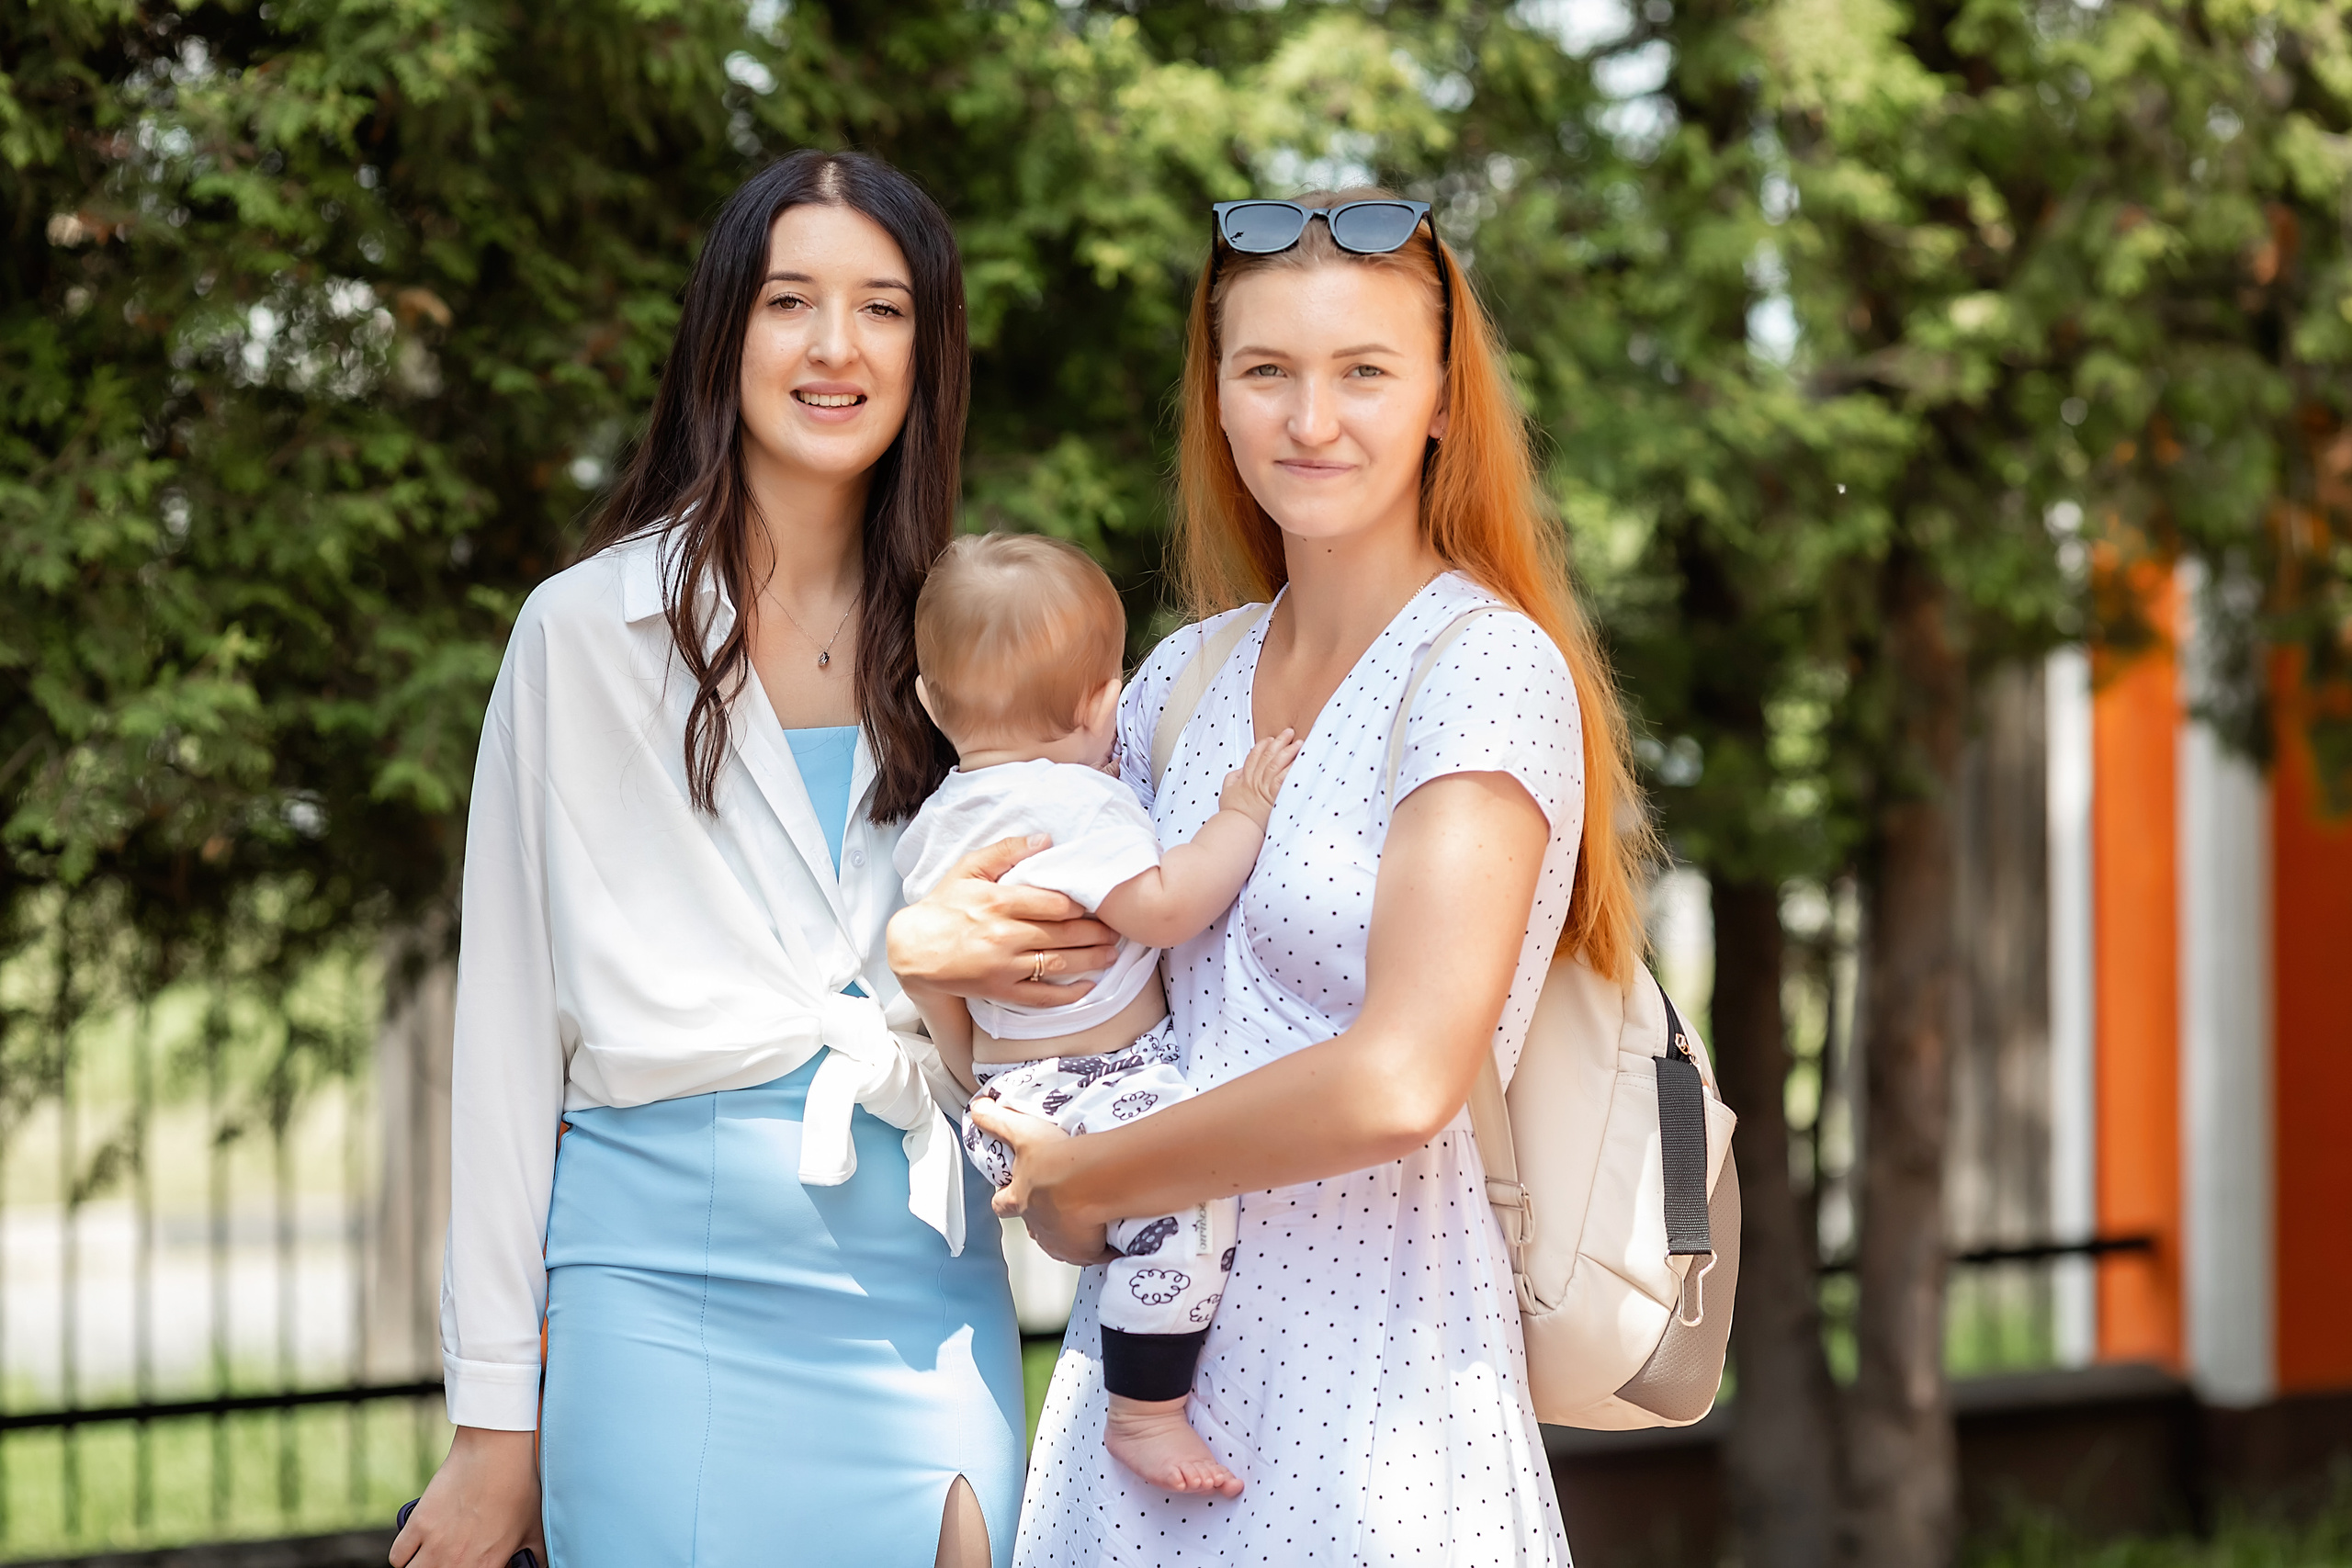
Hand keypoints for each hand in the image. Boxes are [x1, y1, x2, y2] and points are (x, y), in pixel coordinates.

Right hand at [389, 1426, 541, 1567]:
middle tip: (451, 1558)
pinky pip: (397, 1557)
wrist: (494, 1454)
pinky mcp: (417, 1526)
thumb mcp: (534, 1528)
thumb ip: (534, 1556)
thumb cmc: (518, 1487)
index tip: (471, 1562)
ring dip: (422, 1567)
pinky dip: (404, 1555)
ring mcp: (434, 1546)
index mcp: (487, 1566)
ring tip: (432, 1557)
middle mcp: (457, 1563)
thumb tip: (535, 1565)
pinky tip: (416, 1547)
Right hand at [887, 835, 1122, 1007]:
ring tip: (1111, 954)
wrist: (913, 949)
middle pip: (1063, 934)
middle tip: (1115, 930)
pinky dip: (1069, 994)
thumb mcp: (968, 868)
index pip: (1053, 903)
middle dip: (1095, 932)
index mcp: (999, 901)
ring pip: (1059, 963)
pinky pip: (1042, 996)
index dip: (1081, 905)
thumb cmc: (944, 905)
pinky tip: (1088, 986)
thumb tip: (1045, 838)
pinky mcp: (1000, 990)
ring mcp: (1004, 966)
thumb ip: (1006, 850)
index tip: (1096, 904)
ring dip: (1091, 960)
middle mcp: (1005, 935)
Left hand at [968, 1097, 1115, 1264]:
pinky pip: (1091, 1253)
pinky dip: (1098, 1247)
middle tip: (1057, 1206)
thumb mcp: (1022, 1131)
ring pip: (1060, 1241)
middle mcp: (1036, 1224)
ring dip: (1069, 1232)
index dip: (1003, 1198)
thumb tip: (976, 1107)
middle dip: (1040, 1218)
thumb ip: (997, 1121)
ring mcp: (1060, 1242)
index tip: (1008, 1194)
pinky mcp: (1084, 1252)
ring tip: (1089, 1217)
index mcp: (1019, 1198)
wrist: (1090, 1182)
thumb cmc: (1054, 1158)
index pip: (1001, 1203)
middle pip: (1032, 1226)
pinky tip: (1110, 1236)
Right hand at [1217, 729, 1300, 827]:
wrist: (1236, 826)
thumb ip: (1232, 778)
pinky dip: (1291, 770)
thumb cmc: (1231, 812)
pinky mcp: (1274, 797)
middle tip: (1289, 733)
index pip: (1254, 756)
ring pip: (1277, 764)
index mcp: (1245, 778)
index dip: (1263, 745)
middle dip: (1279, 742)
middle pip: (1268, 756)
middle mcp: (1256, 780)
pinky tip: (1300, 763)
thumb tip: (1240, 770)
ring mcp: (1265, 788)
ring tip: (1299, 743)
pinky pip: (1283, 780)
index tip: (1270, 739)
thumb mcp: (1226, 792)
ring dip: (1289, 752)